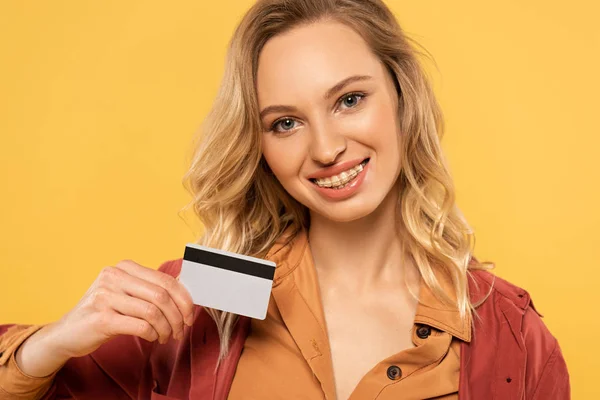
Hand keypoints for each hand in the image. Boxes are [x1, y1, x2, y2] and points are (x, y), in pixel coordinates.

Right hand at [46, 259, 194, 358]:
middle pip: (162, 295)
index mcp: (124, 267)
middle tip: (181, 330)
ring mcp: (105, 296)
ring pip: (153, 311)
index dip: (184, 299)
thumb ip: (150, 289)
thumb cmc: (104, 313)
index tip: (189, 315)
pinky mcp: (100, 318)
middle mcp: (113, 276)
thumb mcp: (127, 294)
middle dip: (178, 316)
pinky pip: (140, 325)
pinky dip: (152, 334)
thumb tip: (185, 291)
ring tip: (165, 336)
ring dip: (166, 328)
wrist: (66, 333)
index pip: (166, 280)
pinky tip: (152, 338)